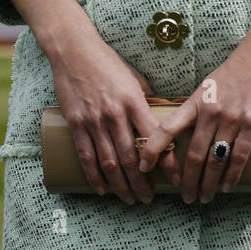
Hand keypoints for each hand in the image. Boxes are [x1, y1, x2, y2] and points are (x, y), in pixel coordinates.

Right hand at [48, 27, 180, 203]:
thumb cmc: (108, 62)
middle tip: (149, 198)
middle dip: (142, 183)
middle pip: (132, 158)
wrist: (73, 50)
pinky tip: (102, 189)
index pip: (155, 138)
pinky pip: (86, 156)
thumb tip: (159, 118)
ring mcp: (94, 121)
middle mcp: (116, 114)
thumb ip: (145, 100)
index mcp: (135, 102)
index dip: (167, 162)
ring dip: (121, 185)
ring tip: (130, 199)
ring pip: (110, 162)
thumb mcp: (134, 78)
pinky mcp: (76, 124)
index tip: (176, 178)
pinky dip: (94, 176)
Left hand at [139, 40, 250, 204]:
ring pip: (215, 160)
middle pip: (193, 155)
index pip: (167, 128)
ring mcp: (232, 119)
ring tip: (204, 197)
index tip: (142, 166)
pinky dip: (231, 176)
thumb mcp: (207, 86)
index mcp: (195, 102)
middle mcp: (210, 112)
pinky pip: (239, 156)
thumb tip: (183, 129)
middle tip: (185, 198)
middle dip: (188, 181)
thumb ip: (196, 107)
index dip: (152, 149)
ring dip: (208, 184)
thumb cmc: (234, 71)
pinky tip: (226, 187)